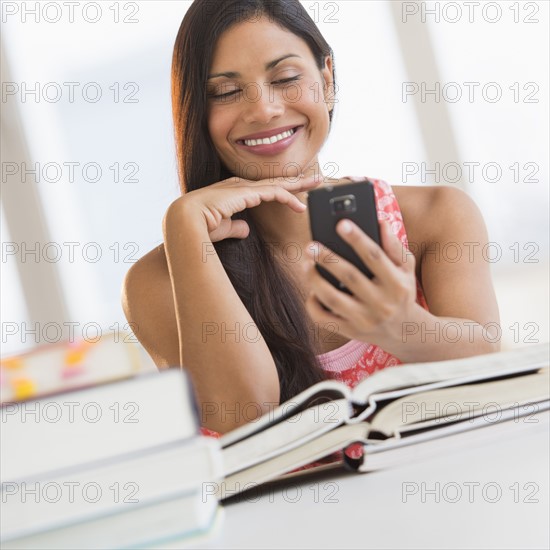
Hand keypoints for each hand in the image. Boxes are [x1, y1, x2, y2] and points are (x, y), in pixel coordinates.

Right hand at [166, 174, 320, 242]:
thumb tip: (246, 230)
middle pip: (273, 182)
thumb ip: (235, 227)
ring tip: (316, 184)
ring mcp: (242, 188)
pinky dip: (288, 197)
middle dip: (294, 181)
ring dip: (298, 186)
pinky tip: (300, 205)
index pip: (261, 189)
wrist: (184, 223)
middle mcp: (238, 186)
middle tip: (314, 179)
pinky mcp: (245, 193)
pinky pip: (272, 193)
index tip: (294, 192)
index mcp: (232, 192)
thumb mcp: (222, 229)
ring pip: (276, 184)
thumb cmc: (198, 229)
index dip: (279, 189)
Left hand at [304, 219, 418, 346]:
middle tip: (310, 245)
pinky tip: (311, 291)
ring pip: (332, 299)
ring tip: (305, 264)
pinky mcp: (350, 331)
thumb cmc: (401, 292)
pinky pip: (324, 319)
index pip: (375, 257)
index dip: (357, 239)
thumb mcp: (405, 269)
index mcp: (396, 284)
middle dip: (327, 259)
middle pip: (349, 277)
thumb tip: (380, 221)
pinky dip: (313, 304)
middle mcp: (381, 304)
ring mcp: (364, 320)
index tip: (341, 223)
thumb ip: (393, 245)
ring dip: (314, 280)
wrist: (405, 332)